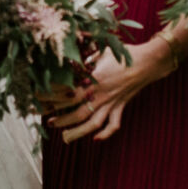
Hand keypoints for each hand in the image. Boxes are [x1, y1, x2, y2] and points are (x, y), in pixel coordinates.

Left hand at [45, 42, 167, 142]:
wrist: (149, 61)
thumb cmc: (124, 53)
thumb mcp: (102, 50)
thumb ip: (85, 53)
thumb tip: (69, 49)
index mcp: (94, 80)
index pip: (67, 93)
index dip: (51, 96)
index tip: (37, 96)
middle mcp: (101, 95)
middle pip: (76, 112)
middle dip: (59, 118)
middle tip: (43, 119)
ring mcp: (112, 103)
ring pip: (92, 124)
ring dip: (77, 132)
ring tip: (64, 137)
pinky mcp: (121, 107)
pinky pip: (113, 125)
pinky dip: (105, 134)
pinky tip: (95, 139)